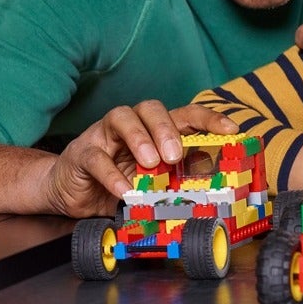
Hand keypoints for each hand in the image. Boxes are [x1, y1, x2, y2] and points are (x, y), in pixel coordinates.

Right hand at [44, 101, 236, 217]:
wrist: (71, 193)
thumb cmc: (116, 185)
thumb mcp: (151, 186)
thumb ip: (174, 184)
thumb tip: (210, 195)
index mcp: (153, 132)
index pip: (183, 116)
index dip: (208, 118)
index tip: (231, 129)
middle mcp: (130, 127)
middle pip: (150, 108)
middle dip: (166, 128)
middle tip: (175, 155)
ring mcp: (104, 136)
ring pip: (121, 117)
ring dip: (140, 138)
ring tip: (150, 163)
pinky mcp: (81, 154)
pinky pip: (96, 157)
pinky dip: (111, 174)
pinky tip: (124, 190)